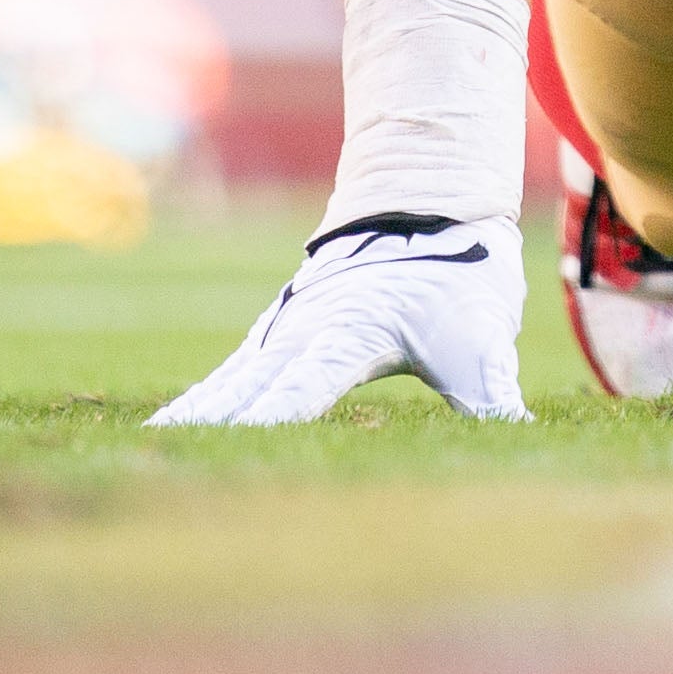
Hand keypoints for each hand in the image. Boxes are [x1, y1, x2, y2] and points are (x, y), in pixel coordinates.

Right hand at [147, 212, 530, 425]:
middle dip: (213, 429)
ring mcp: (284, 332)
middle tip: (167, 465)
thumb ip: (493, 391)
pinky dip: (198, 405)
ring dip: (194, 418)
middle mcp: (305, 331)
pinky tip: (166, 434)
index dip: (276, 413)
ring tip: (151, 452)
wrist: (430, 207)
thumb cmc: (459, 277)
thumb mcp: (483, 335)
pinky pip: (228, 378)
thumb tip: (521, 430)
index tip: (241, 445)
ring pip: (228, 383)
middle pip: (249, 388)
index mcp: (351, 331)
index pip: (307, 383)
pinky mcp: (277, 338)